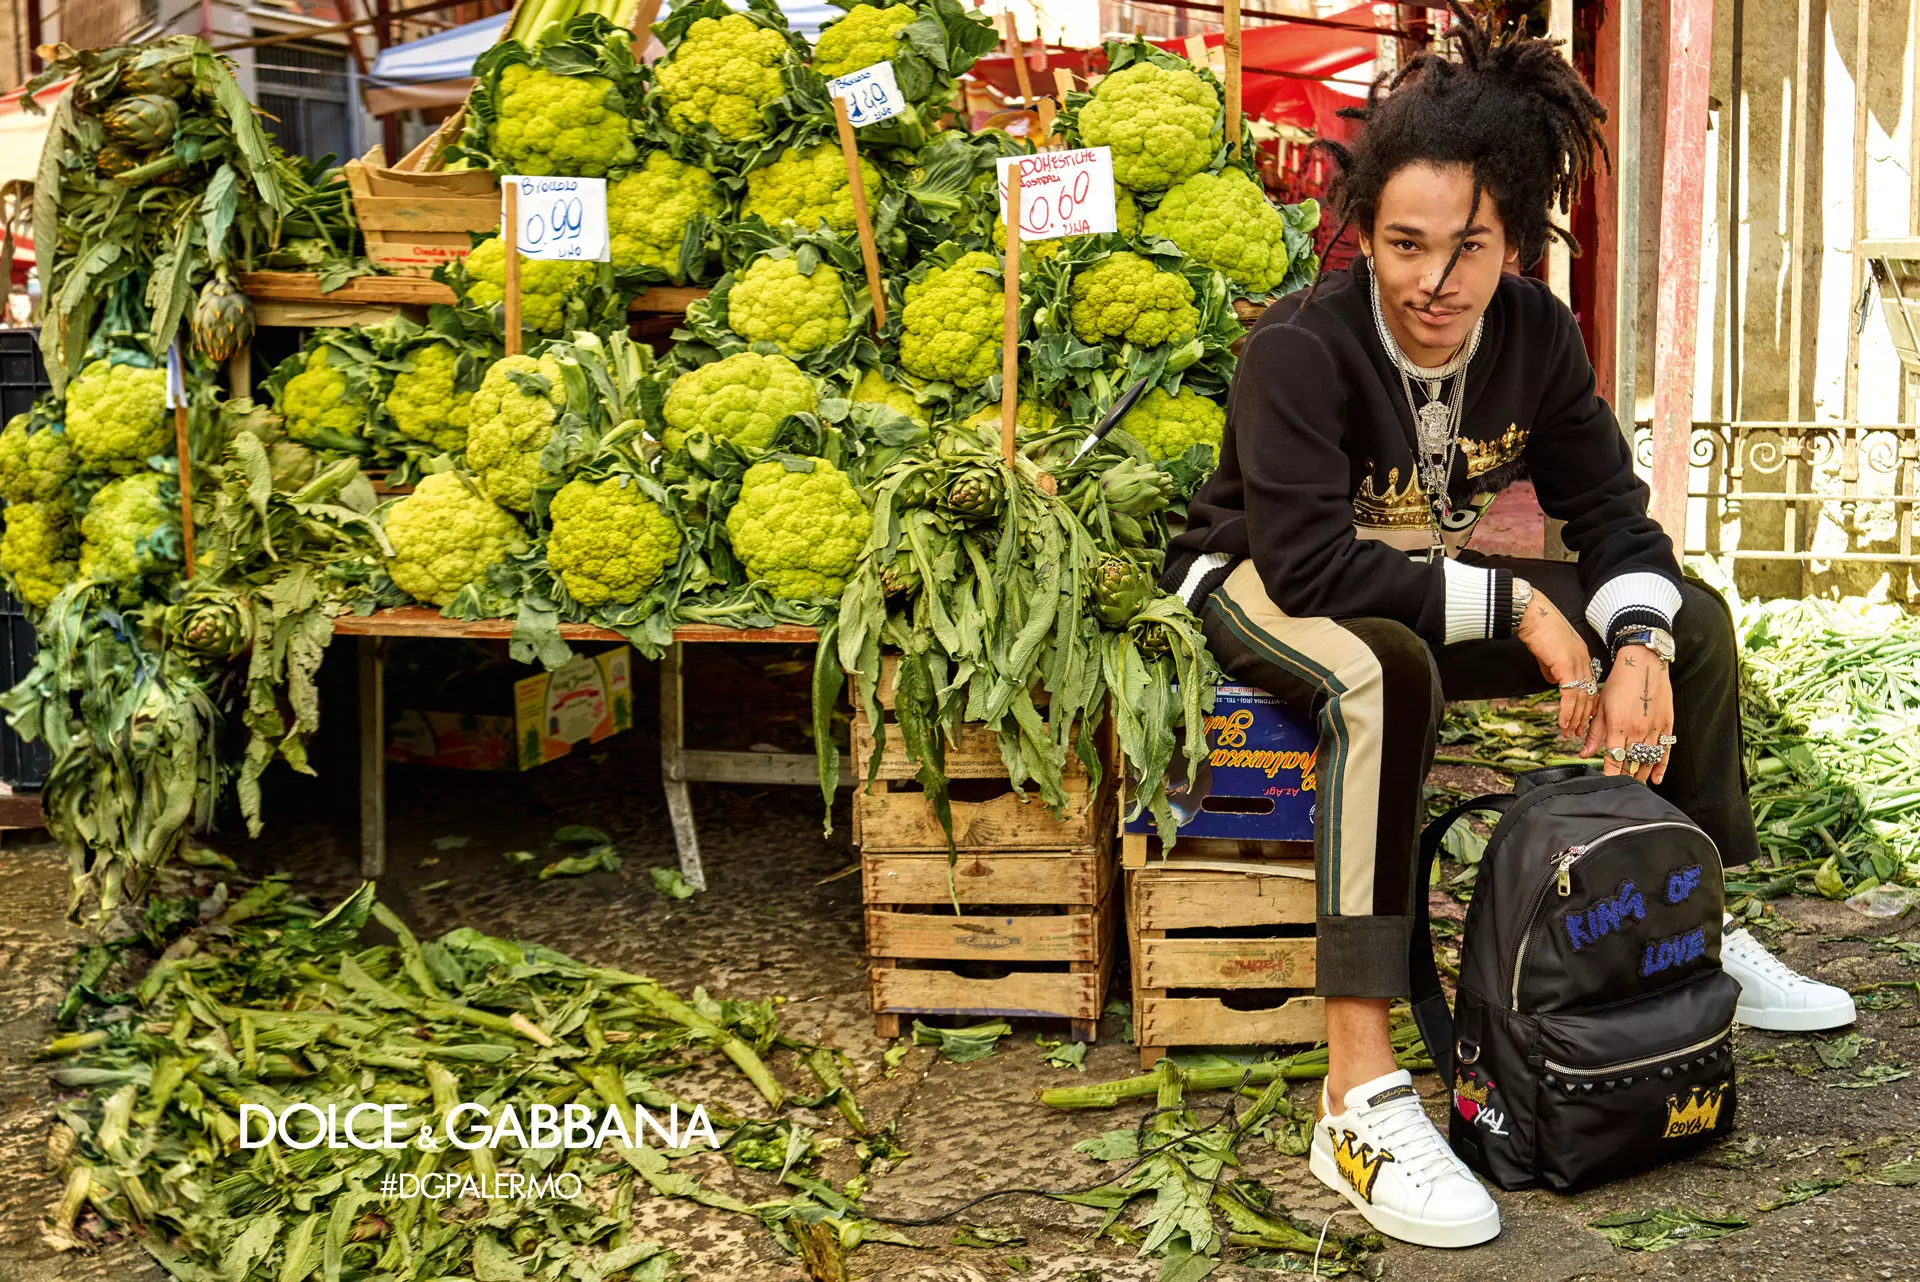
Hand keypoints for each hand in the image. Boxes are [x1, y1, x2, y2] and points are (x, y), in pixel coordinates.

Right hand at [1515, 593, 1597, 738]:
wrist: (1530, 613)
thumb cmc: (1536, 626)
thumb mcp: (1546, 652)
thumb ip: (1551, 667)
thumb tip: (1552, 681)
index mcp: (1580, 655)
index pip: (1588, 685)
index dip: (1586, 703)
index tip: (1581, 718)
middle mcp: (1583, 659)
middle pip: (1588, 694)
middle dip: (1584, 716)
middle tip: (1577, 732)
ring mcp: (1577, 662)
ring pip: (1581, 698)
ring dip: (1576, 718)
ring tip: (1569, 732)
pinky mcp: (1567, 666)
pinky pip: (1570, 695)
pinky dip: (1567, 712)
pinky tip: (1563, 722)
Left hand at [1582, 645, 1674, 783]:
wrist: (1644, 663)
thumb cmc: (1619, 683)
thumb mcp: (1601, 706)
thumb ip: (1594, 733)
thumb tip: (1584, 753)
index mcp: (1617, 726)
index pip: (1613, 759)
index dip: (1610, 775)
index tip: (1606, 786)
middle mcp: (1637, 730)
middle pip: (1631, 764)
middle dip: (1625, 778)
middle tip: (1620, 788)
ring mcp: (1654, 728)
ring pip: (1648, 760)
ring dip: (1641, 775)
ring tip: (1634, 785)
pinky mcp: (1667, 725)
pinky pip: (1665, 752)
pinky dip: (1661, 767)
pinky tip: (1656, 779)